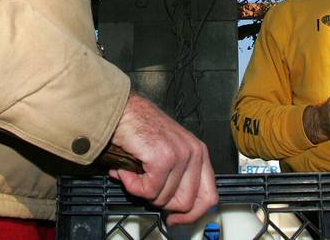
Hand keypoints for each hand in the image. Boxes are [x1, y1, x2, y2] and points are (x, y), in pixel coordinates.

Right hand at [108, 92, 217, 225]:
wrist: (120, 110)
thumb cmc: (140, 128)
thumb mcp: (169, 153)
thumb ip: (178, 178)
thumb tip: (177, 209)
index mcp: (199, 153)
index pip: (209, 197)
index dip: (191, 214)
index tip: (175, 219)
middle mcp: (194, 153)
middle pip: (186, 203)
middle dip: (161, 203)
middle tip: (145, 189)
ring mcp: (181, 155)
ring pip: (164, 199)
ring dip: (142, 191)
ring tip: (133, 172)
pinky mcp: (163, 158)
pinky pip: (149, 191)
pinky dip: (132, 185)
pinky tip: (127, 170)